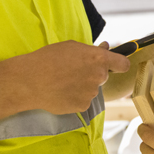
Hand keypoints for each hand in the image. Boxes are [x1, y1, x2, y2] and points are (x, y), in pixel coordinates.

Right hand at [6, 40, 129, 113]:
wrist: (30, 81)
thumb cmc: (48, 59)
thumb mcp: (71, 47)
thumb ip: (91, 50)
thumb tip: (105, 48)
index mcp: (98, 59)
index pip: (123, 64)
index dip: (119, 64)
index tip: (115, 65)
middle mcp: (99, 76)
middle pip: (103, 77)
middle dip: (93, 74)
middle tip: (73, 72)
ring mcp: (92, 93)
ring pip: (91, 89)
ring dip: (82, 86)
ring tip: (63, 82)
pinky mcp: (83, 106)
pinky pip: (83, 100)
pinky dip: (75, 98)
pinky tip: (61, 92)